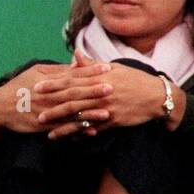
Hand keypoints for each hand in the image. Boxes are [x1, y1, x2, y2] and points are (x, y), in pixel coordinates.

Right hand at [0, 52, 112, 135]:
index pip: (72, 75)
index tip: (107, 68)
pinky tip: (92, 131)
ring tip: (107, 112)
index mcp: (49, 81)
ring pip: (71, 112)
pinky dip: (78, 130)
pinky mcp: (44, 126)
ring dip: (89, 113)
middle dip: (93, 91)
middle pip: (74, 92)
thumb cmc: (19, 87)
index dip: (90, 72)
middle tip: (112, 87)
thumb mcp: (36, 73)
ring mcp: (47, 111)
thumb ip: (58, 70)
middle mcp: (49, 96)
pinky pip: (64, 128)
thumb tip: (76, 64)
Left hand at [36, 61, 169, 138]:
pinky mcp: (113, 121)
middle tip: (35, 111)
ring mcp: (106, 108)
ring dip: (62, 124)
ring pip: (80, 117)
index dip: (53, 84)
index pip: (72, 80)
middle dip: (52, 106)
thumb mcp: (114, 68)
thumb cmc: (134, 80)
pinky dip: (79, 134)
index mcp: (99, 77)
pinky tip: (67, 138)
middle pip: (72, 99)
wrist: (157, 96)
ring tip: (47, 130)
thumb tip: (74, 54)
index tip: (37, 86)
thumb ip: (91, 64)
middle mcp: (101, 92)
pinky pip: (93, 129)